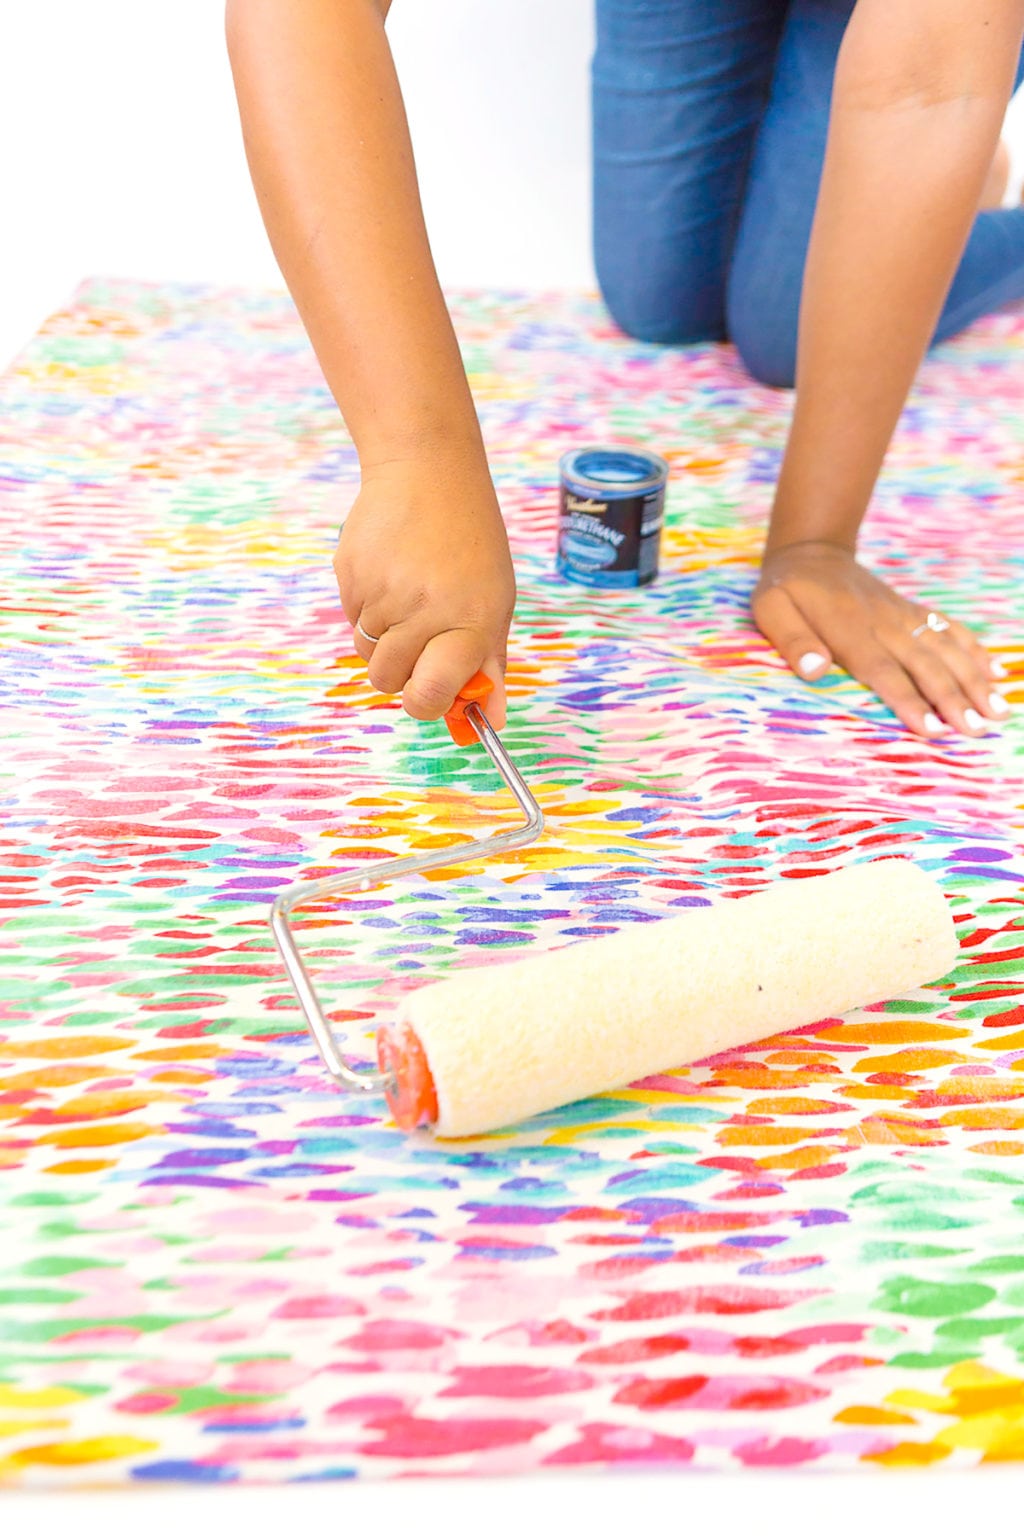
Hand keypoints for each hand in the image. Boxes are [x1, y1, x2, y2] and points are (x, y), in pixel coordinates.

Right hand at [335, 444, 514, 729]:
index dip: (426, 702)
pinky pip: (351, 617)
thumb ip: (489, 663)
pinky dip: (367, 607)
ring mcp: (382, 592)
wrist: (428, 471)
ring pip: (367, 650)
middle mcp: (424, 610)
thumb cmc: (471, 541)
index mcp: (469, 621)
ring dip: (384, 636)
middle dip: (400, 672)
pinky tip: (390, 573)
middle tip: (420, 638)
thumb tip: (491, 721)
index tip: (431, 691)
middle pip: (388, 680)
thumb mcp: (494, 600)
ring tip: (408, 594)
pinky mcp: (351, 574)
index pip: (431, 694)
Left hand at [752, 540, 1007, 737]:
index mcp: (849, 629)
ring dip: (973, 680)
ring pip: (944, 648)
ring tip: (998, 710)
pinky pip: (948, 628)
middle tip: (977, 730)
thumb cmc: (786, 590)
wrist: (812, 551)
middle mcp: (884, 623)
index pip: (882, 670)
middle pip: (924, 664)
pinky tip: (995, 673)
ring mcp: (902, 615)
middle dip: (954, 698)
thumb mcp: (772, 610)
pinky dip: (973, 650)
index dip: (907, 700)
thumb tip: (816, 670)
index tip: (931, 728)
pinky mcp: (912, 611)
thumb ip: (793, 640)